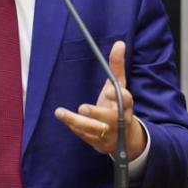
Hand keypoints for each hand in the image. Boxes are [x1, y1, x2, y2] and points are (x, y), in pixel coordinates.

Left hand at [54, 41, 146, 160]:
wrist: (126, 138)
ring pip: (94, 130)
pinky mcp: (100, 144)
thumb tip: (119, 43)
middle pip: (111, 119)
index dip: (119, 97)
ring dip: (76, 122)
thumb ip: (116, 66)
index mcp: (126, 106)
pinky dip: (76, 129)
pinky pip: (86, 137)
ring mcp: (110, 134)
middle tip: (82, 108)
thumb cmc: (118, 106)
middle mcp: (120, 121)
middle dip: (97, 114)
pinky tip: (65, 120)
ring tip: (60, 112)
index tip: (109, 92)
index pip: (126, 101)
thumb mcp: (118, 86)